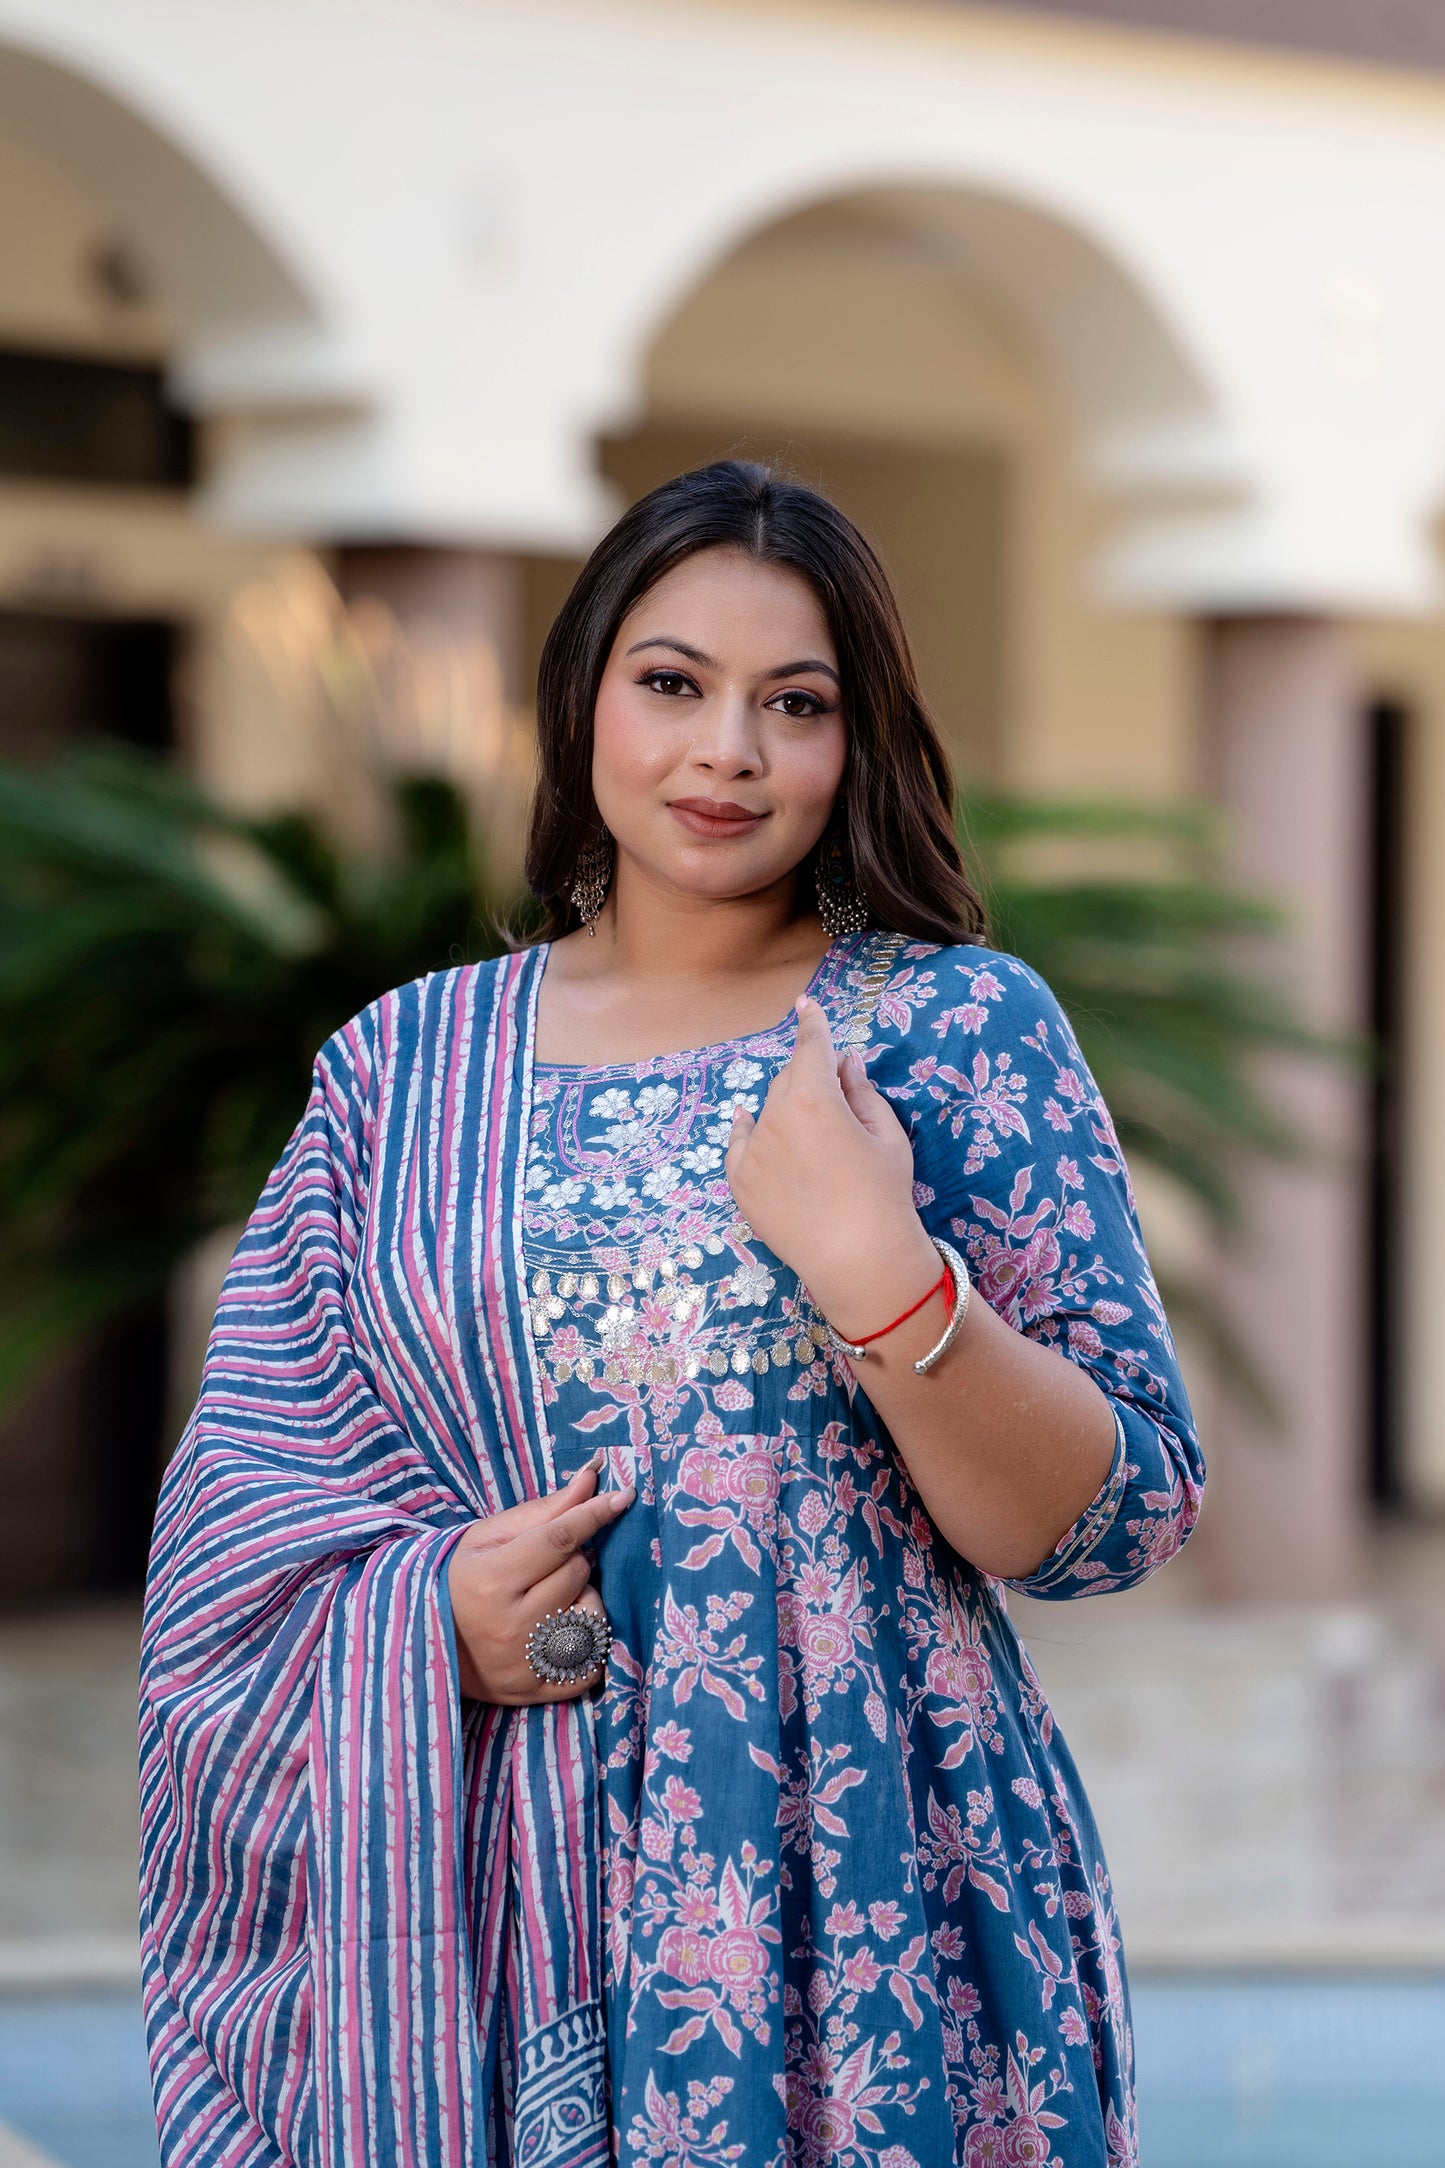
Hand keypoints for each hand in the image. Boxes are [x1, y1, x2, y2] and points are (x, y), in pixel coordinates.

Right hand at [446, 1454, 633, 1704]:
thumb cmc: (457, 1580)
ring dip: (582, 1598)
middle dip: (572, 1559)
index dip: (593, 1514)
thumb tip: (590, 1481)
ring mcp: (526, 1663)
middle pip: (578, 1573)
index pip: (559, 1539)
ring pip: (592, 1614)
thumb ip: (543, 1511)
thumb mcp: (487, 1537)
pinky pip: (593, 1662)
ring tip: (551, 1599)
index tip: (622, 1497)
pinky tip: (565, 1631)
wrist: (421, 1641)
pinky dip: (589, 1643)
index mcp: (492, 1580)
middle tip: (546, 1565)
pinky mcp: (538, 1692)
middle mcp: (512, 1625)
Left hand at [724, 994, 935, 1331]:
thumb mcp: (887, 1136)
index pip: (812, 1047)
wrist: (858, 1260)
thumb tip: (846, 1063)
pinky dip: (749, 1131)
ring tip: (813, 1143)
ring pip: (767, 1112)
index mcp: (814, 1097)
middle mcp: (774, 1116)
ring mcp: (752, 1150)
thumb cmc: (884, 1194)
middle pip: (789, 1080)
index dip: (812, 1023)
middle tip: (835, 1105)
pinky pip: (740, 1143)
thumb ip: (862, 1092)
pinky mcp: (739, 1181)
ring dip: (786, 1111)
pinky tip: (751, 1123)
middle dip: (809, 1080)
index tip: (807, 1004)